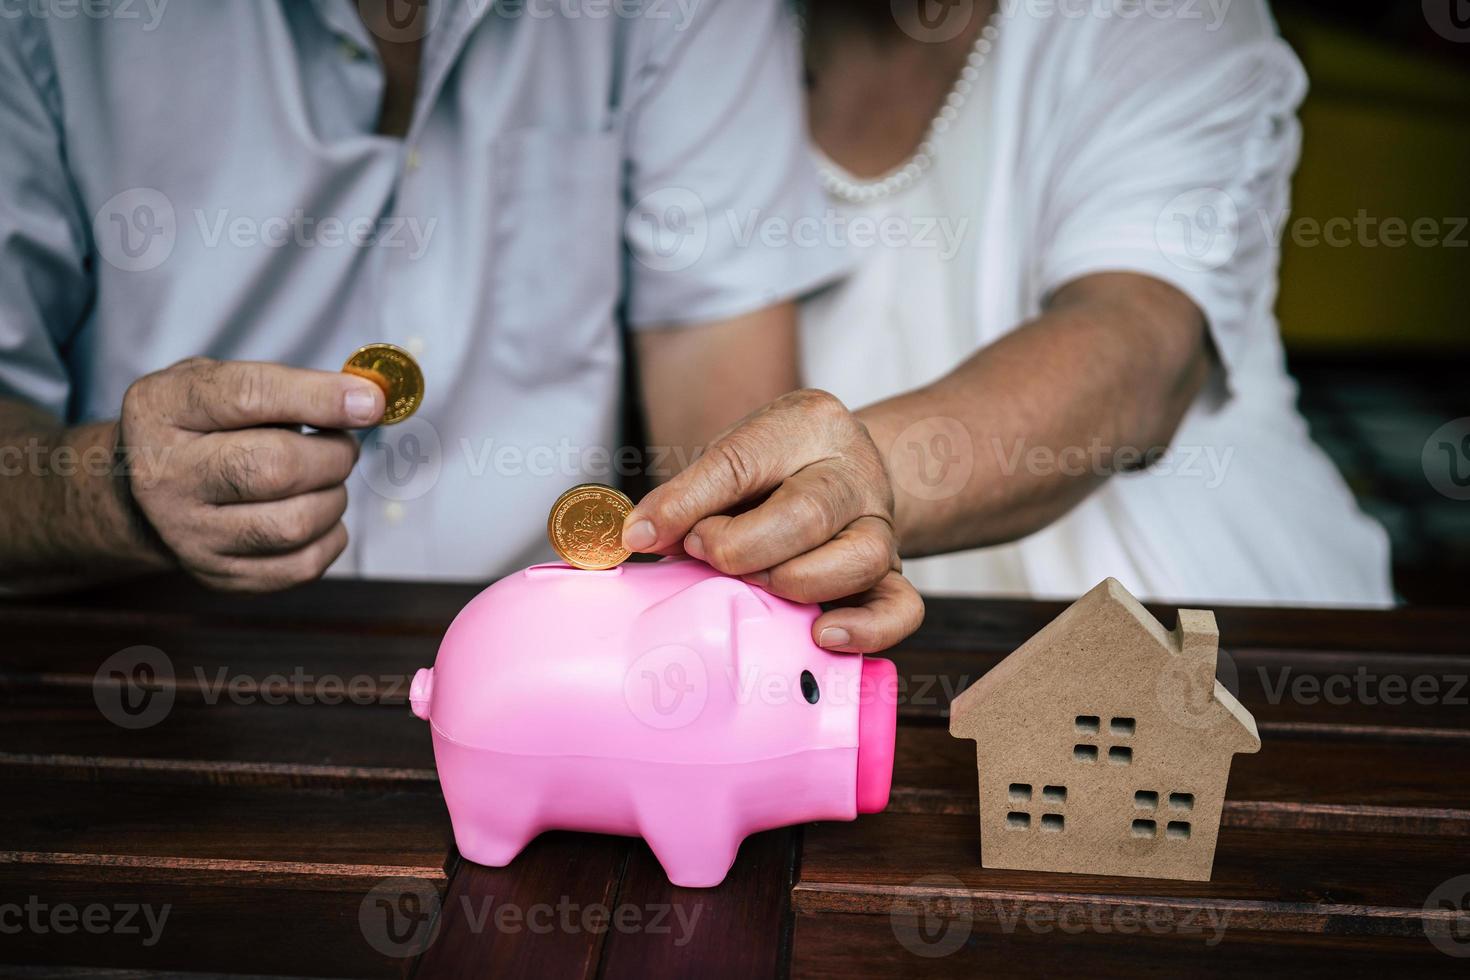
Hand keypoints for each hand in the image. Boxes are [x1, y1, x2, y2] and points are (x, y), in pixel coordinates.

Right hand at [117, 357, 384, 590]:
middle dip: (332, 455)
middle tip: (341, 447)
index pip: (247, 397)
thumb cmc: (200, 429)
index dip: (318, 397)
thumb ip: (284, 384)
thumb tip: (366, 400)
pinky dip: (330, 536)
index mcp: (163, 409)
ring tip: (325, 480)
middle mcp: (165, 475)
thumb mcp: (218, 384)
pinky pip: (302, 565)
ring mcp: (189, 534)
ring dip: (334, 497)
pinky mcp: (220, 575)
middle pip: (275, 468)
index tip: (370, 401)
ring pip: (295, 524)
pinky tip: (317, 514)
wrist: (145, 496)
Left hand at [621, 389, 922, 652]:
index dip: (688, 504)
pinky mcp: (894, 573)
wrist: (845, 469)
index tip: (644, 535)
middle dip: (741, 547)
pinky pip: (900, 607)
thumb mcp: (732, 457)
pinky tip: (822, 636)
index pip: (742, 460)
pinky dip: (865, 628)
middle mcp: (853, 472)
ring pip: (859, 559)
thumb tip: (638, 537)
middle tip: (703, 554)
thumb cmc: (776, 468)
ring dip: (793, 583)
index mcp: (807, 424)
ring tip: (755, 586)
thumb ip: (689, 495)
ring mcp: (881, 524)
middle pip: (807, 513)